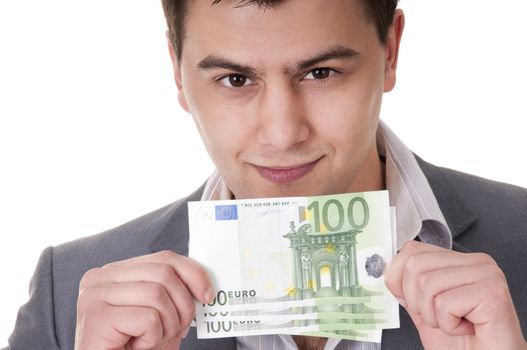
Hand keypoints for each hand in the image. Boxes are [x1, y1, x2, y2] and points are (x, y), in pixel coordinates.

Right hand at [74, 250, 214, 349]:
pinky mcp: (97, 317)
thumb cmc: (130, 347)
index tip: (207, 294)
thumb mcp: (158, 313)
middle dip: (183, 305)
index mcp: (114, 272)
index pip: (164, 258)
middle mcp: (100, 278)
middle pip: (164, 274)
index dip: (193, 274)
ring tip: (151, 340)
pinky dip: (152, 338)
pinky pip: (147, 319)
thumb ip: (172, 292)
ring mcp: (94, 296)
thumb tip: (204, 283)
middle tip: (179, 329)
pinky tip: (137, 346)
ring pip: (157, 295)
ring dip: (167, 326)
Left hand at [385, 241, 526, 349]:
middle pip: (415, 265)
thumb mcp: (425, 311)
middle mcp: (476, 262)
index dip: (400, 280)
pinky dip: (449, 325)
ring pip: (427, 284)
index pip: (412, 250)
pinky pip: (445, 303)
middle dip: (417, 301)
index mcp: (460, 261)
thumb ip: (408, 289)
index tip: (413, 301)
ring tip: (456, 323)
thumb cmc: (464, 345)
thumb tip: (387, 272)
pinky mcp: (492, 292)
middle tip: (440, 317)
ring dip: (434, 316)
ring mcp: (487, 274)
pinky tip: (467, 328)